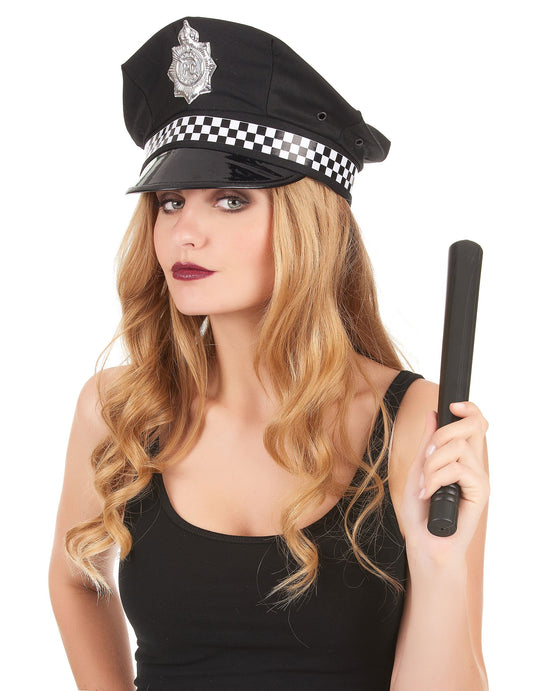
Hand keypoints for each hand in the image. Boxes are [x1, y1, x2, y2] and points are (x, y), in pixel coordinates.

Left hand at [398, 401, 489, 564]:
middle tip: (426, 458)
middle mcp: (474, 466)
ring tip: (423, 485)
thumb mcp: (418, 470)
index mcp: (462, 458)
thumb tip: (433, 414)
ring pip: (458, 448)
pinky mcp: (480, 493)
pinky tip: (428, 493)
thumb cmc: (420, 512)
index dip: (469, 409)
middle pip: (473, 426)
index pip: (476, 424)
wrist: (424, 544)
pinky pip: (459, 470)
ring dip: (431, 465)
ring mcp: (478, 479)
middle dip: (442, 434)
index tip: (452, 405)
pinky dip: (436, 479)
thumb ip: (428, 443)